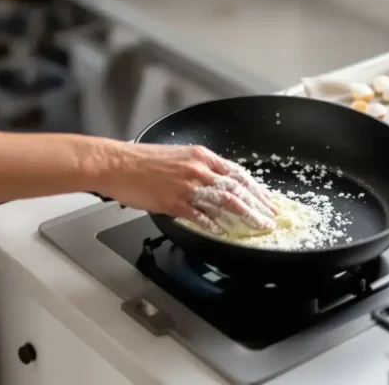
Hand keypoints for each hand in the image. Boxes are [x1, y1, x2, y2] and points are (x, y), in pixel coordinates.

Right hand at [100, 143, 276, 234]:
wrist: (117, 163)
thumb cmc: (142, 161)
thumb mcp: (178, 156)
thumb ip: (200, 169)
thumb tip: (216, 184)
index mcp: (202, 156)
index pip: (238, 173)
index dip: (256, 189)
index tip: (267, 201)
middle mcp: (199, 169)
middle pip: (238, 189)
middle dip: (258, 205)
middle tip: (270, 218)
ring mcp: (188, 186)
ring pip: (225, 202)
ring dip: (245, 216)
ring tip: (258, 227)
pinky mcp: (174, 202)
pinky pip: (200, 216)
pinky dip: (214, 225)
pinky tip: (225, 233)